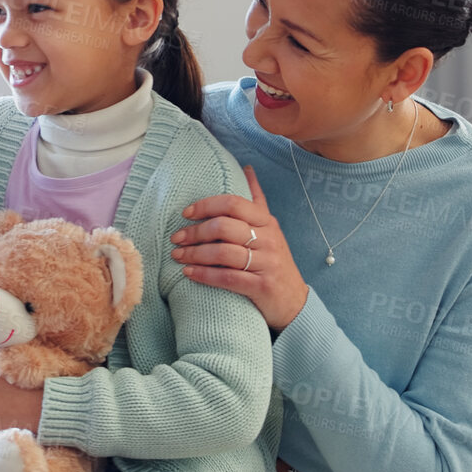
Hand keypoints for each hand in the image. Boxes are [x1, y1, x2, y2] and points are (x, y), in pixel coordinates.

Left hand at [171, 165, 308, 329]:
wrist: (294, 302)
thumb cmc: (275, 262)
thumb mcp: (270, 229)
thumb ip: (257, 201)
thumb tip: (247, 169)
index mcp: (267, 222)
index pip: (233, 204)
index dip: (206, 205)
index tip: (186, 213)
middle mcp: (268, 239)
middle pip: (224, 227)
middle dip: (195, 232)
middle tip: (176, 238)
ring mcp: (266, 263)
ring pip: (222, 253)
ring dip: (194, 253)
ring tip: (177, 255)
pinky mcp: (261, 286)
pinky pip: (227, 277)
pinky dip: (204, 274)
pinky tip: (189, 273)